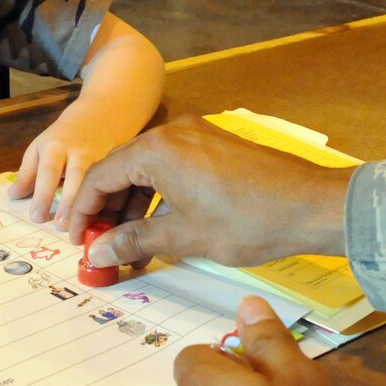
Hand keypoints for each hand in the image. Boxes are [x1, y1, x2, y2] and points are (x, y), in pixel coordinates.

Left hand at [7, 103, 131, 223]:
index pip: (48, 171)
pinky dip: (107, 204)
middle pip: (75, 176)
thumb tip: (14, 196)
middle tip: (61, 226)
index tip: (37, 217)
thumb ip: (27, 174)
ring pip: (96, 182)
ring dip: (89, 205)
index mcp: (56, 147)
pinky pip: (112, 185)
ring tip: (82, 228)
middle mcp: (79, 152)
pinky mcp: (116, 166)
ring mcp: (101, 158)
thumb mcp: (39, 149)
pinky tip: (103, 221)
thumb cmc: (60, 140)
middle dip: (70, 201)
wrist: (96, 119)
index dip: (43, 194)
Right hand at [65, 115, 350, 266]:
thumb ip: (134, 241)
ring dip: (133, 203)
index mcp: (158, 149)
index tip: (75, 240)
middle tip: (99, 244)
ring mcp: (197, 135)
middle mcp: (173, 133)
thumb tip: (97, 252)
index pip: (101, 175)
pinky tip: (160, 225)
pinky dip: (160, 194)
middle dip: (107, 207)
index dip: (83, 210)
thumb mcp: (184, 236)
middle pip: (122, 168)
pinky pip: (173, 166)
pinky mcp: (215, 145)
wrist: (309, 205)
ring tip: (128, 243)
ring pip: (148, 168)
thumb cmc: (248, 220)